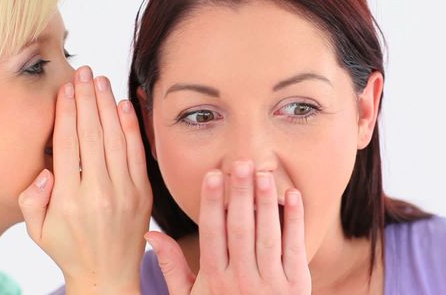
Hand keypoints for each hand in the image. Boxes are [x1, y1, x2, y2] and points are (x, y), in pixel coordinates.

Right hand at [18, 66, 151, 293]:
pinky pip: (137, 154)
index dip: (67, 113)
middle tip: (84, 73)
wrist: (108, 274)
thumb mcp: (37, 230)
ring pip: (116, 139)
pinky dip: (132, 128)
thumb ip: (31, 200)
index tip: (66, 89)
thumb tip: (44, 172)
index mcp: (70, 199)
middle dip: (87, 99)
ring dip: (108, 106)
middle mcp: (99, 191)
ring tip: (101, 81)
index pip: (68, 144)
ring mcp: (125, 191)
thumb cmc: (69, 249)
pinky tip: (125, 106)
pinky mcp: (143, 192)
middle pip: (93, 135)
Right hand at [145, 161, 310, 294]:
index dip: (212, 203)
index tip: (213, 175)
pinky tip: (292, 195)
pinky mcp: (295, 286)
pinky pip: (294, 247)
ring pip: (266, 236)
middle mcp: (240, 280)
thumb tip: (150, 235)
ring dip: (265, 203)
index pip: (211, 233)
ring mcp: (269, 284)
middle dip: (240, 195)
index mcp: (213, 279)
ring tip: (264, 174)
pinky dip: (294, 220)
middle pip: (239, 230)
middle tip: (241, 163)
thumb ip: (172, 266)